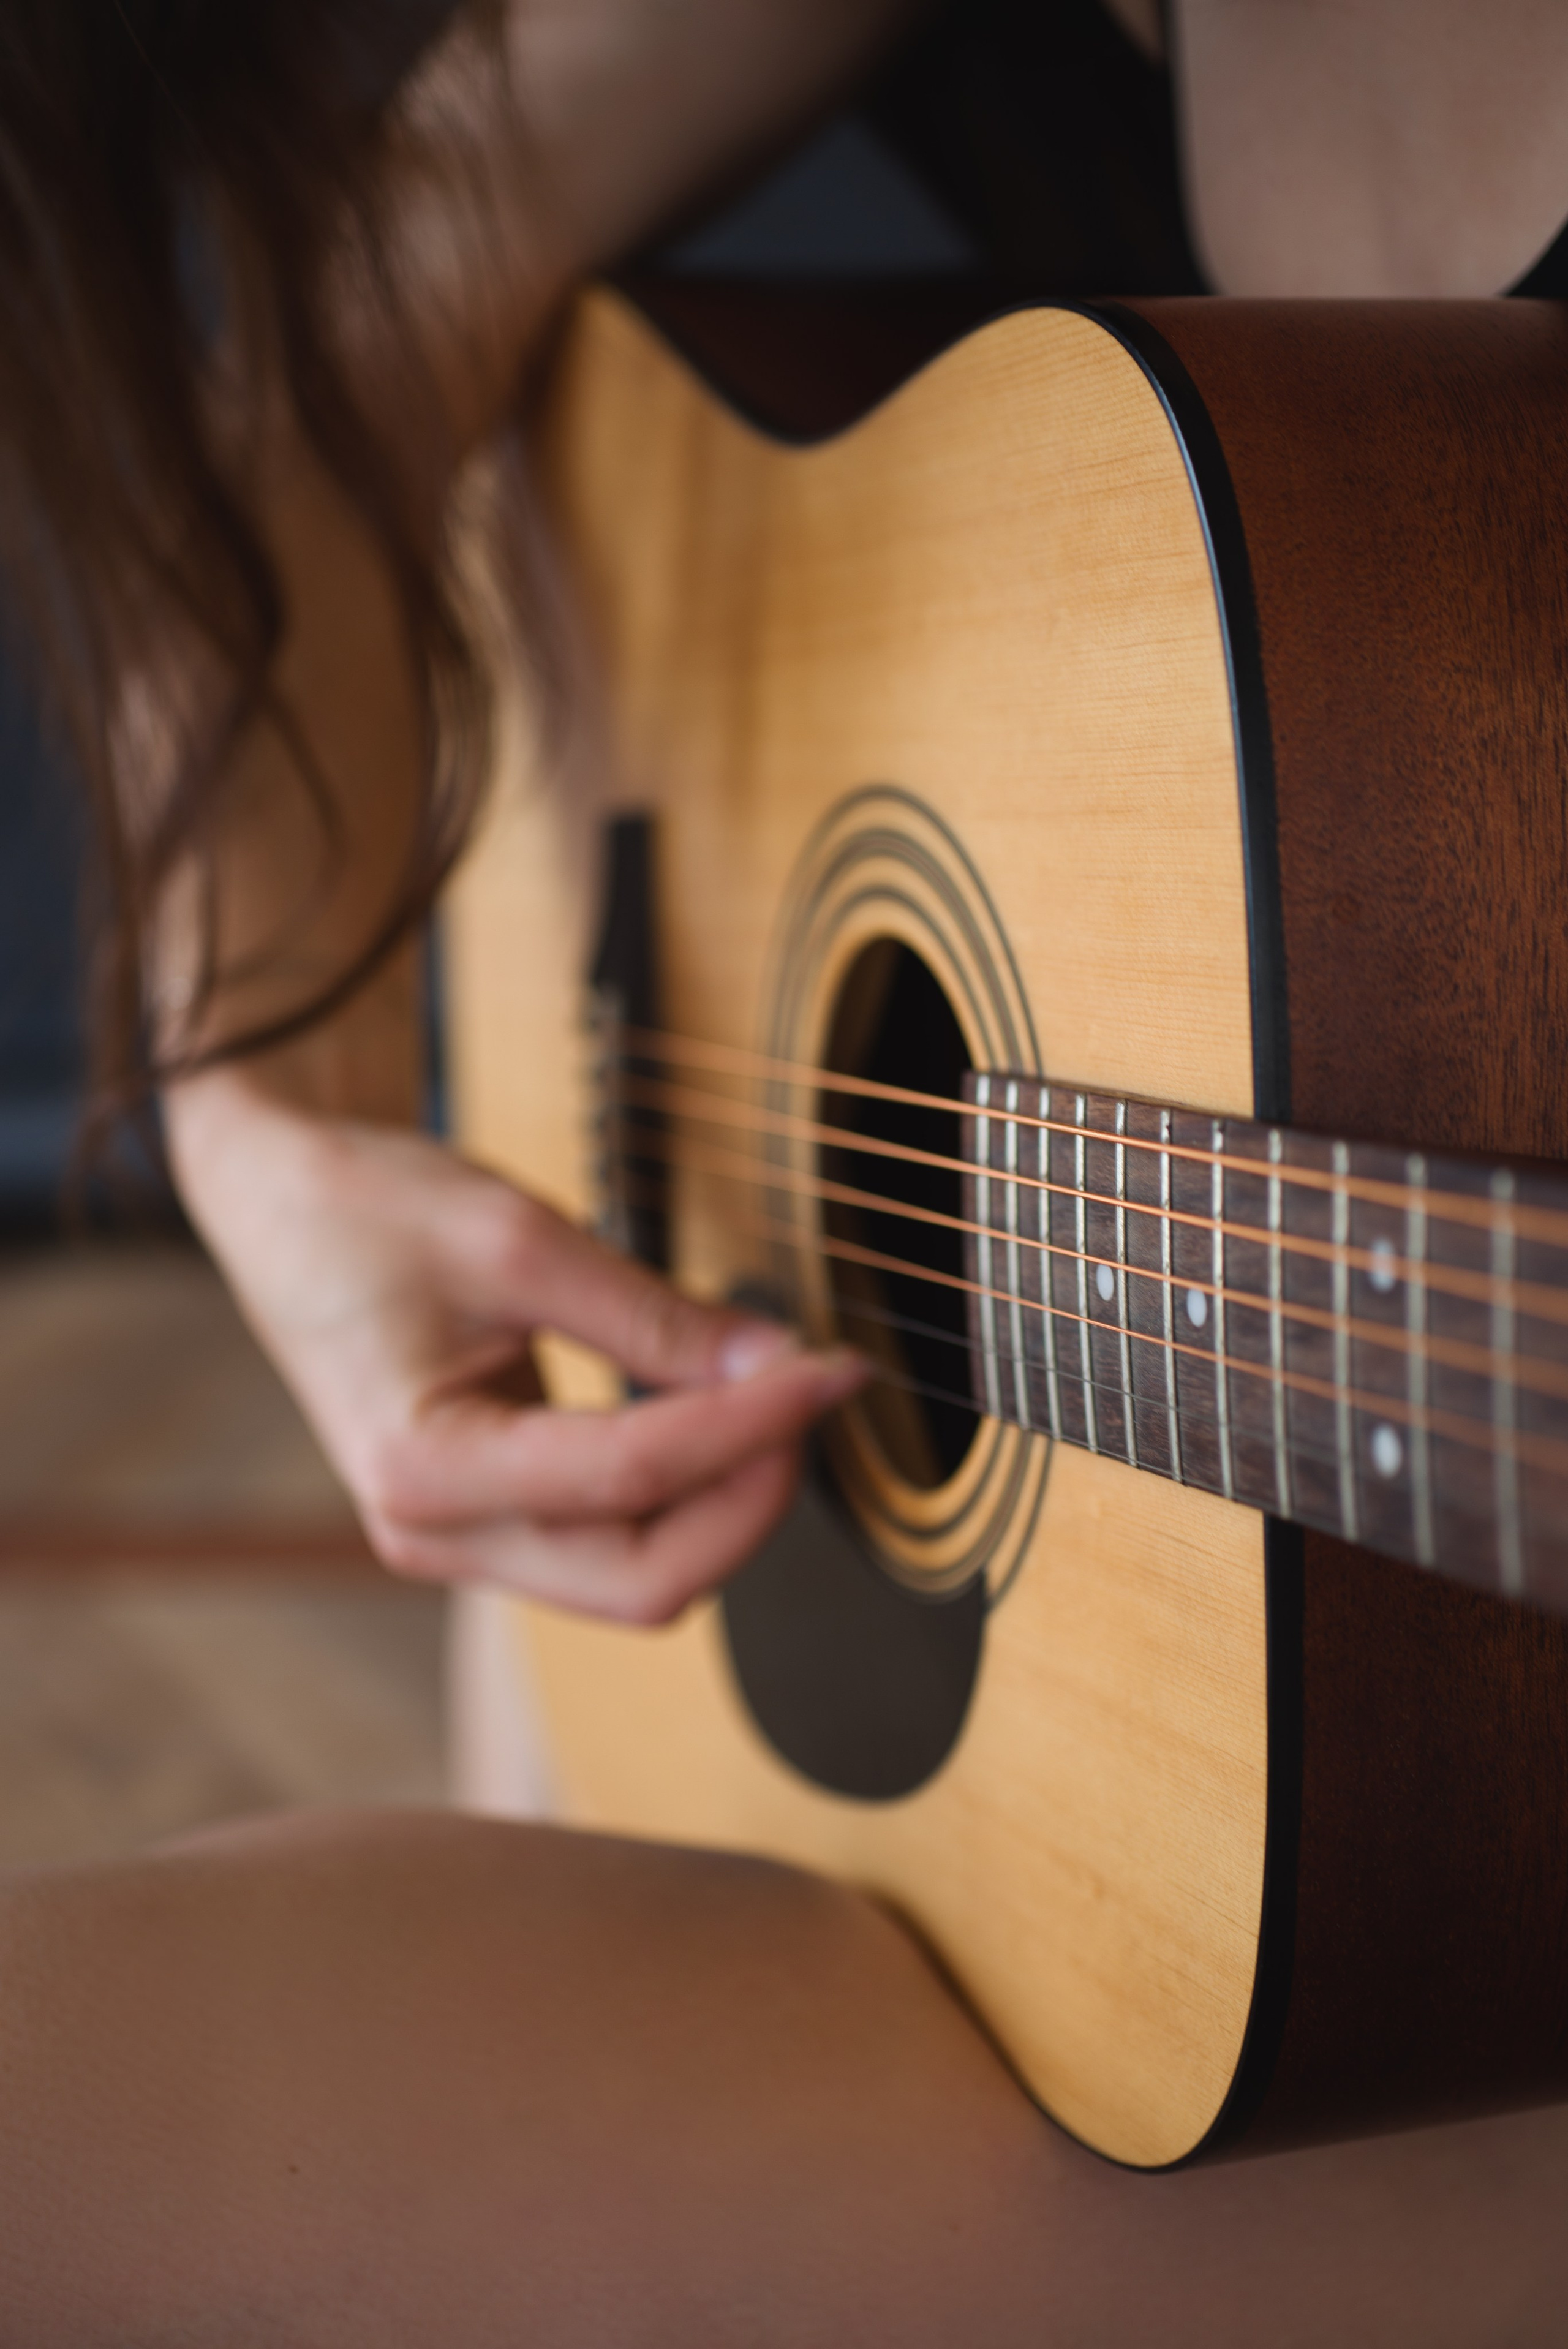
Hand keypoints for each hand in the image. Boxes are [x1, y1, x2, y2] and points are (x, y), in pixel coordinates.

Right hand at [165, 1075, 864, 1622]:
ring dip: (725, 1504)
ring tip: (779, 1401)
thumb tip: (779, 1362)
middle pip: (645, 1581)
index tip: (837, 1366)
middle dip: (751, 1499)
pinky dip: (682, 1493)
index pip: (633, 1475)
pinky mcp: (487, 1521)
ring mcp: (457, 1543)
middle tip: (813, 1395)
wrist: (279, 1207)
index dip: (755, 1425)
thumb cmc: (369, 1209)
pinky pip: (611, 1543)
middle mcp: (433, 1535)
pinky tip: (722, 1421)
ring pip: (637, 1577)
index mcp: (422, 1468)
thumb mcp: (519, 1235)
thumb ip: (653, 1315)